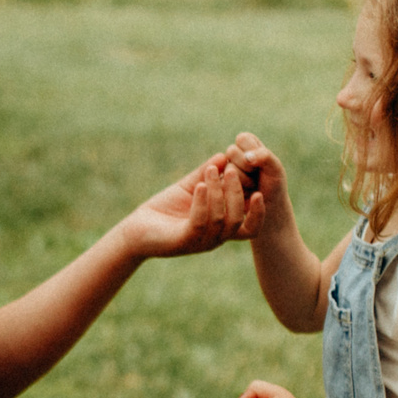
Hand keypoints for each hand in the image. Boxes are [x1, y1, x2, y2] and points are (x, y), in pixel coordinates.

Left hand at [121, 153, 258, 259]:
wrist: (136, 228)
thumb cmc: (164, 209)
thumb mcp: (190, 188)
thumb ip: (207, 174)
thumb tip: (224, 155)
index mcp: (220, 228)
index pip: (250, 228)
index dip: (259, 213)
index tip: (261, 190)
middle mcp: (214, 239)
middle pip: (237, 219)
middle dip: (236, 193)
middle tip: (230, 170)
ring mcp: (199, 242)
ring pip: (220, 219)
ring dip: (218, 192)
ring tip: (211, 171)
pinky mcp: (183, 241)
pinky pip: (199, 222)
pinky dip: (202, 202)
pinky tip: (200, 186)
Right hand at [226, 133, 293, 238]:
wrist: (268, 207)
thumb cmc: (273, 185)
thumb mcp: (275, 168)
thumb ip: (264, 156)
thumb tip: (247, 157)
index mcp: (247, 143)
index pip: (242, 139)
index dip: (252, 153)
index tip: (260, 164)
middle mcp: (234, 154)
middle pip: (231, 152)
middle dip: (247, 168)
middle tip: (255, 177)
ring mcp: (225, 169)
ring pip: (228, 169)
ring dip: (244, 181)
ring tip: (251, 187)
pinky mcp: (219, 183)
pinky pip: (222, 183)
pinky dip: (237, 191)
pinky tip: (244, 194)